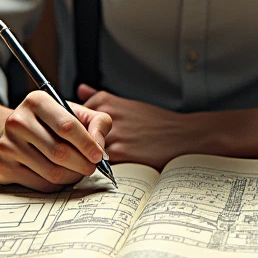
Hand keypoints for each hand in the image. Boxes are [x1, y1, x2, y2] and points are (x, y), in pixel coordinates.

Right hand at [0, 90, 111, 191]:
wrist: (11, 133)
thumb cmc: (49, 123)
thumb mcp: (75, 113)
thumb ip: (97, 122)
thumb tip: (100, 146)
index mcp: (36, 101)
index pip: (67, 126)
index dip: (87, 144)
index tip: (98, 155)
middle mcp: (18, 121)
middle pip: (60, 152)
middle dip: (82, 163)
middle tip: (92, 167)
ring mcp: (8, 144)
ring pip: (52, 171)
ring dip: (72, 176)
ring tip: (78, 171)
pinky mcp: (3, 166)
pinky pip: (41, 184)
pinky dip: (58, 184)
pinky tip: (61, 175)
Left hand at [76, 83, 199, 168]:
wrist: (184, 136)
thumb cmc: (156, 122)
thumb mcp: (129, 103)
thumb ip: (101, 97)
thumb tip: (80, 89)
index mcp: (106, 101)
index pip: (73, 116)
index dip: (75, 129)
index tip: (80, 135)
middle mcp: (106, 115)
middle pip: (76, 134)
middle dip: (78, 144)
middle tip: (84, 151)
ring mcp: (113, 135)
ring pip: (85, 150)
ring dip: (86, 157)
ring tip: (93, 162)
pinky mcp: (120, 154)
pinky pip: (98, 163)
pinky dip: (98, 167)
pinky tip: (106, 169)